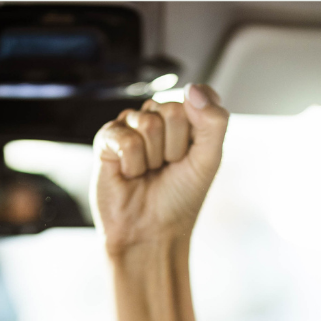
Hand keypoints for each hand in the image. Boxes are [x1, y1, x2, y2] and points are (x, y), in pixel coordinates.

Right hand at [93, 84, 229, 255]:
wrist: (150, 233)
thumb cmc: (179, 200)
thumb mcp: (209, 160)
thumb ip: (213, 121)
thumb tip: (192, 88)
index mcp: (186, 121)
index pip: (197, 99)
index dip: (197, 133)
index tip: (191, 157)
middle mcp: (158, 119)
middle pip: (172, 110)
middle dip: (175, 147)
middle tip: (167, 169)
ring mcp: (131, 127)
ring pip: (148, 123)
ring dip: (153, 158)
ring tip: (148, 173)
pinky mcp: (107, 139)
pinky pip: (124, 138)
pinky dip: (132, 164)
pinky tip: (130, 175)